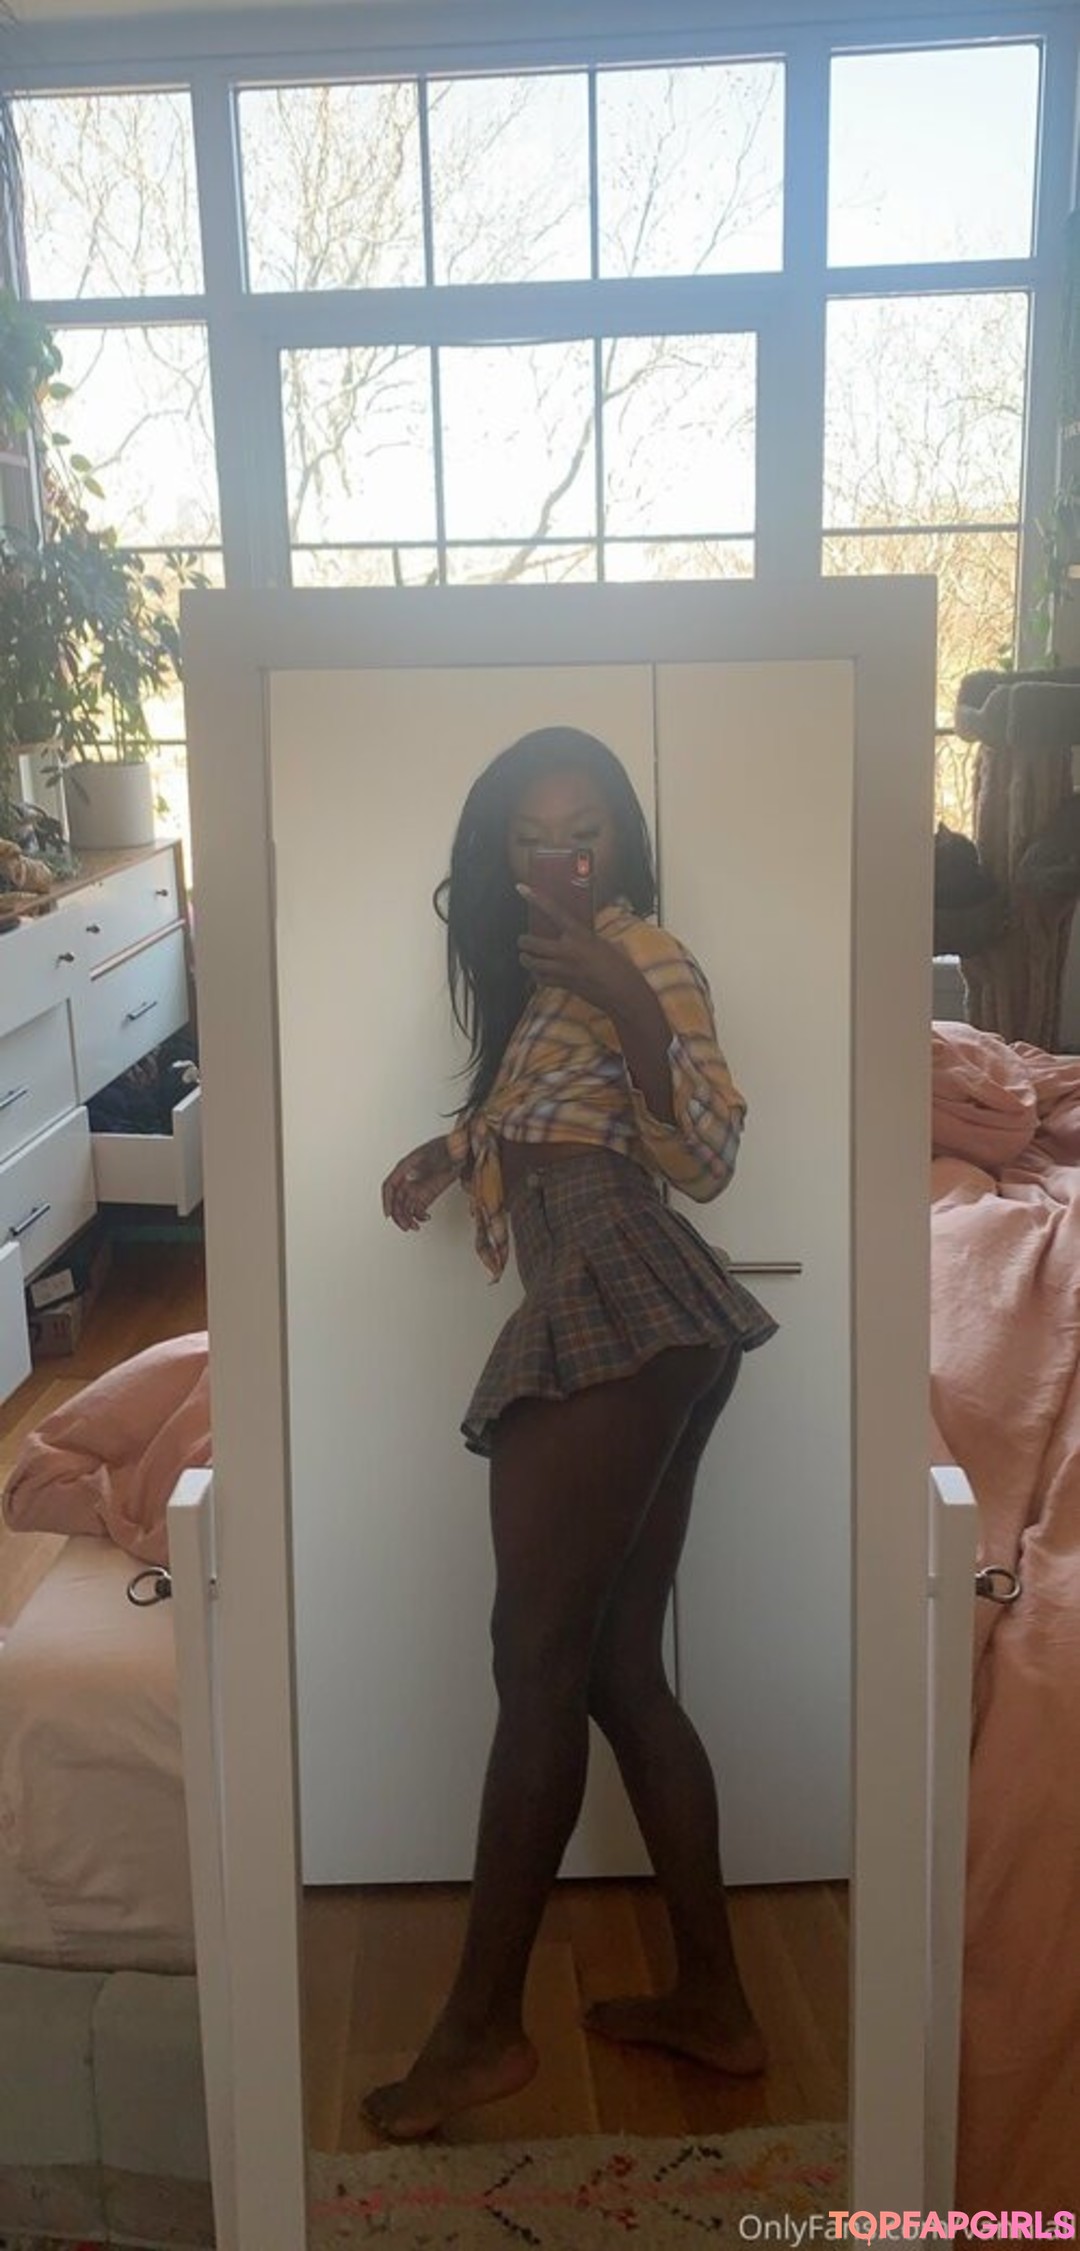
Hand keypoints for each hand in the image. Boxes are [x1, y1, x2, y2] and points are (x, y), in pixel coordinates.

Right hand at [381, 1135, 456, 1231]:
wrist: (459, 1152)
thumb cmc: (448, 1147)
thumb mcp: (444, 1150)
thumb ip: (441, 1157)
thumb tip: (448, 1156)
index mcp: (406, 1166)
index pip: (390, 1186)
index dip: (387, 1200)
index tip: (388, 1214)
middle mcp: (408, 1179)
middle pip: (396, 1201)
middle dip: (399, 1215)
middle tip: (406, 1226)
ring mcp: (416, 1188)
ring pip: (404, 1207)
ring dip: (407, 1219)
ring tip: (415, 1227)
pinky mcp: (424, 1195)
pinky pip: (415, 1209)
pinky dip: (418, 1216)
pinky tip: (426, 1218)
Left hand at [516, 884, 635, 1012]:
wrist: (623, 992)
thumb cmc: (621, 966)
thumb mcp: (605, 945)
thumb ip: (588, 939)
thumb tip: (579, 937)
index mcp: (581, 935)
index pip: (554, 912)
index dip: (537, 899)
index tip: (521, 889)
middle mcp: (568, 951)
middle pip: (533, 944)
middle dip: (524, 942)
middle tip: (522, 940)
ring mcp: (564, 969)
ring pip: (533, 964)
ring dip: (526, 959)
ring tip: (525, 956)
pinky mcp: (564, 985)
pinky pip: (542, 979)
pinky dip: (537, 976)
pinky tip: (538, 974)